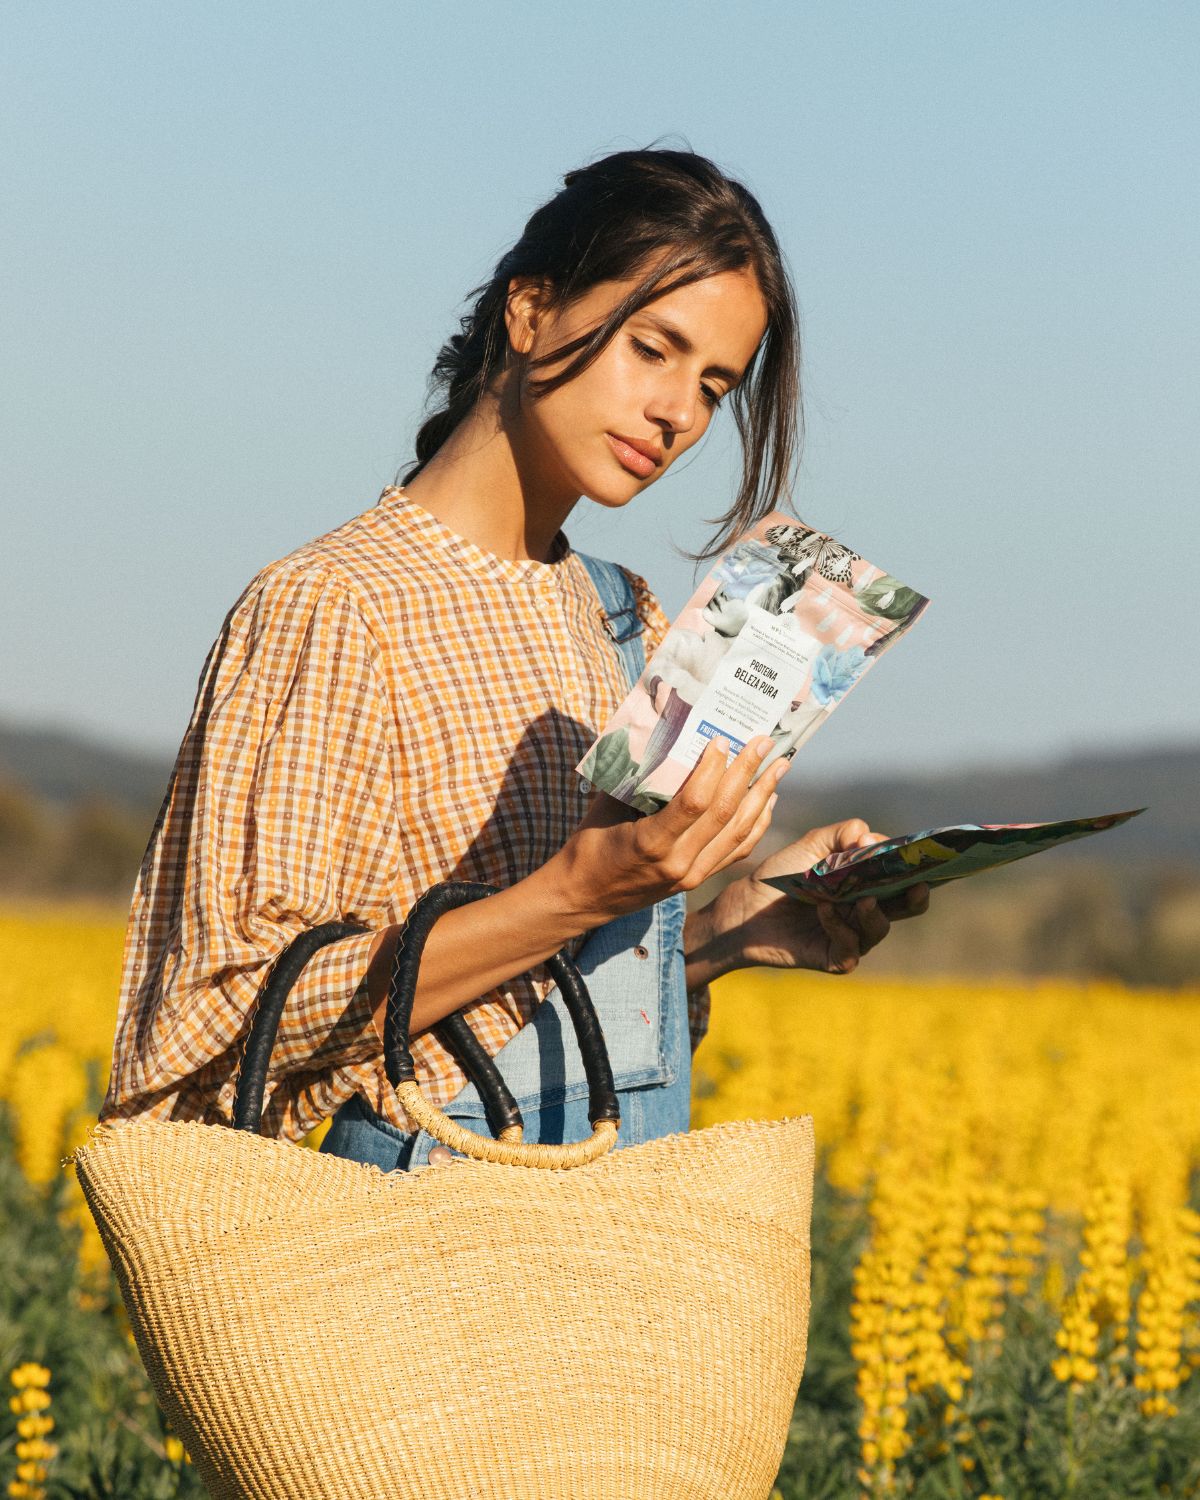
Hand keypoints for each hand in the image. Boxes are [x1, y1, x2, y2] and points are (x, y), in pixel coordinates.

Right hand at [560, 735, 787, 927]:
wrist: (581, 899)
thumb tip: (664, 738)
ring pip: (739, 833)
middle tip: (764, 743)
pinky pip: (737, 851)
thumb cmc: (588, 847)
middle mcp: (678, 862)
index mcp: (651, 842)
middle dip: (748, 773)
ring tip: (779, 767)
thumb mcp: (606, 807)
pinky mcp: (697, 881)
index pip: (696, 801)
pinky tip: (766, 802)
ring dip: (762, 796)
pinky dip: (756, 824)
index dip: (714, 768)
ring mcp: (691, 875)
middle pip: (725, 814)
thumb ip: (637, 778)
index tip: (723, 739)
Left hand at [690, 817, 930, 978]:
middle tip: (918, 886)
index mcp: (867, 882)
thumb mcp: (813, 845)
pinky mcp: (835, 957)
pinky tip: (824, 912)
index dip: (918, 870)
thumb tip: (869, 837)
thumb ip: (842, 834)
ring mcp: (852, 935)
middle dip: (915, 897)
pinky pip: (850, 948)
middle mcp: (865, 910)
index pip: (902, 877)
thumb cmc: (782, 874)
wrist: (747, 905)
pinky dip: (839, 928)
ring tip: (862, 898)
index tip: (928, 860)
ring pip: (879, 928)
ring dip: (873, 913)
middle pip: (904, 907)